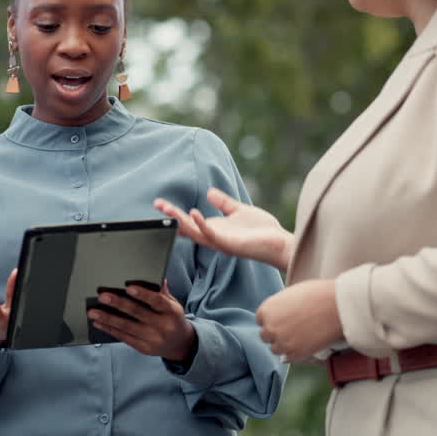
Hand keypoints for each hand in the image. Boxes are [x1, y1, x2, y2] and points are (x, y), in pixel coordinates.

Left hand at [86, 281, 196, 362]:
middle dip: (118, 304)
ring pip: (127, 327)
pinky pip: (123, 337)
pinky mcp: (143, 348)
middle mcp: (162, 326)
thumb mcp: (173, 305)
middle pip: (138, 313)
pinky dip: (109, 329)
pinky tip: (99, 322)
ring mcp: (152, 339)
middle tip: (103, 296)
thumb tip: (156, 278)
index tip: (128, 287)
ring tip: (93, 312)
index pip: (157, 301)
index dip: (143, 294)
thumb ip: (163, 293)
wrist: (180, 345)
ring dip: (108, 318)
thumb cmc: (173, 319)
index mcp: (171, 312)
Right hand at [154, 188, 294, 269]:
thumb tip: (209, 192)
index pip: (190, 222)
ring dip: (180, 220)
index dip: (175, 214)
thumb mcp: (239, 211)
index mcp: (215, 229)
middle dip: (171, 217)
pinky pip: (211, 235)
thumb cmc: (262, 231)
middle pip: (186, 228)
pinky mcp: (229, 244)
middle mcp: (214, 238)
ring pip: (194, 232)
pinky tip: (193, 212)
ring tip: (167, 209)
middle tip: (157, 204)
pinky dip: (201, 224)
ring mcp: (220, 242)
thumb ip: (224, 203)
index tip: (160, 203)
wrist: (280, 244)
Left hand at [255, 279, 342, 362]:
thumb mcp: (291, 294)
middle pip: (266, 336)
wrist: (337, 306)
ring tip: (300, 337)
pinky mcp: (295, 354)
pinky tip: (306, 344)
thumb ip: (280, 307)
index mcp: (266, 310)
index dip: (273, 320)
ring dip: (285, 344)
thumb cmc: (317, 294)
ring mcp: (282, 342)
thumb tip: (279, 316)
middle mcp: (270, 327)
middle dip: (276, 333)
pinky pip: (289, 358)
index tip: (284, 320)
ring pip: (276, 348)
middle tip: (292, 329)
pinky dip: (296, 353)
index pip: (261, 320)